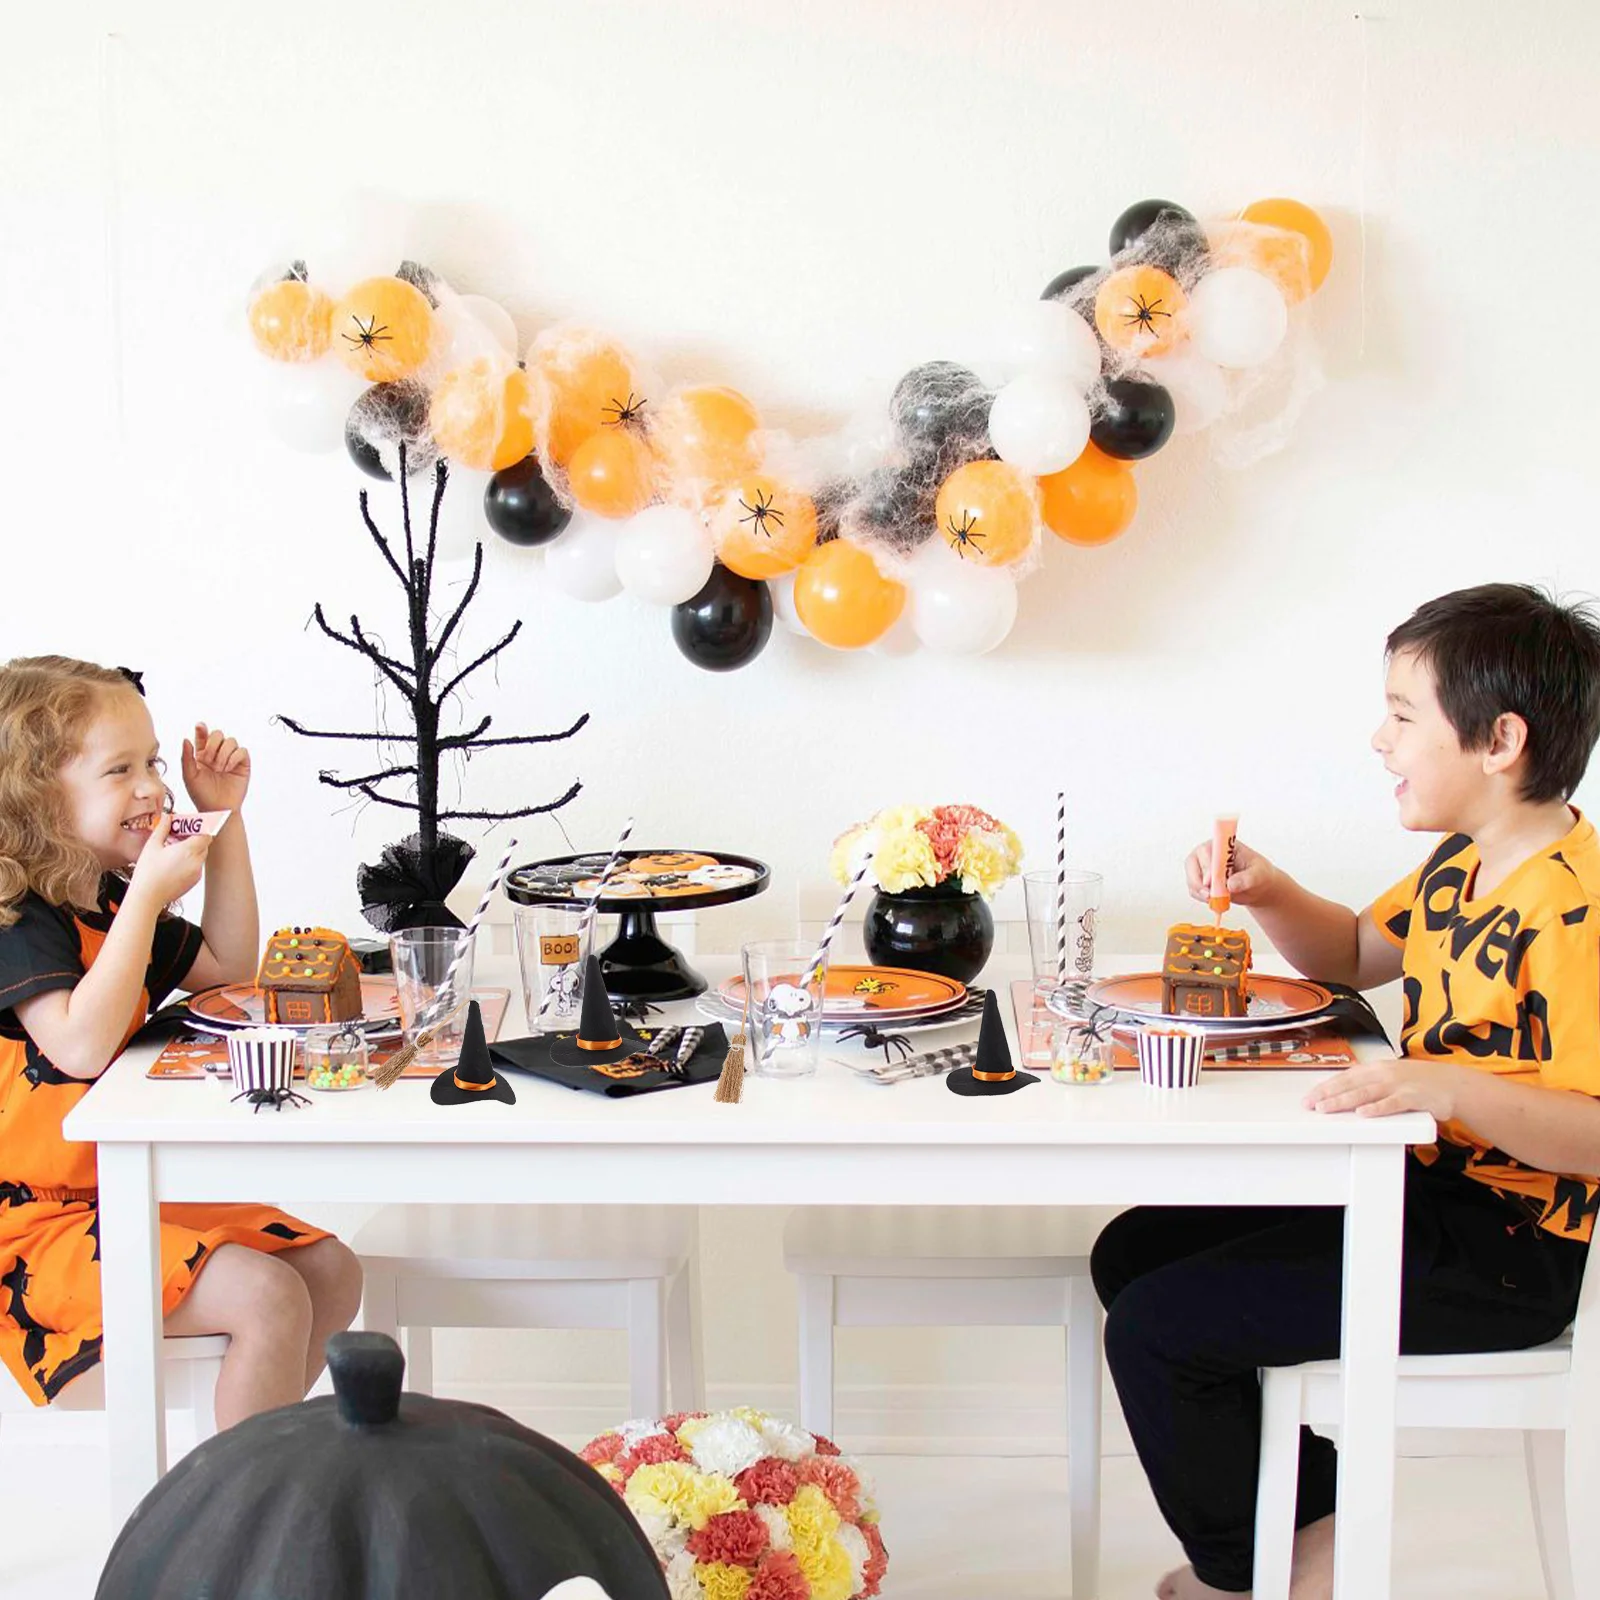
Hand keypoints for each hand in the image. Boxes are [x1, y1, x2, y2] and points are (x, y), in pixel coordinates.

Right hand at [127, 816, 211, 904]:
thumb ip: (163, 828)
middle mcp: (197, 861)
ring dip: (190, 849)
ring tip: (172, 848)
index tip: (189, 825)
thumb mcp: (152, 845)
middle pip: (203, 843)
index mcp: (189, 850)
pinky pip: (196, 866)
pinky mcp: (194, 881)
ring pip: (200, 855)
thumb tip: (168, 817)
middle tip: (177, 834)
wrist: (147, 897)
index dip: (199, 827)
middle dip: (192, 837)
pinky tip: (172, 861)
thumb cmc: (148, 872)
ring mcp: (197, 873)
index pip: (206, 833)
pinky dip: (189, 861)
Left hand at [182, 723, 249, 811]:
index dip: (201, 729)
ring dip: (223, 754)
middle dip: (212, 745)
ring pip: (231, 741)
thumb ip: (186, 757)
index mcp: (202, 754)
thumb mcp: (189, 776)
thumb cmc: (201, 794)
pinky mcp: (243, 764)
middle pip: (218, 734)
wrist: (217, 809)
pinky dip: (234, 757)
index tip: (199, 727)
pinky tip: (228, 769)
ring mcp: (231, 758)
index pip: (202, 735)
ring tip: (218, 769)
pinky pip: (242, 751)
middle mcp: (217, 753)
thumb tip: (186, 739)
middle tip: (208, 761)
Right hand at [1184, 836, 1276, 907]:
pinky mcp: (1200, 882)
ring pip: (1192, 879)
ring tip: (1218, 900)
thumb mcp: (1258, 875)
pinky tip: (1216, 901)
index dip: (1206, 865)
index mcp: (1221, 845)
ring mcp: (1201, 868)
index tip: (1210, 881)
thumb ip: (1246, 879)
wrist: (1257, 886)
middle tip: (1210, 896)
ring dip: (1201, 893)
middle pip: (1192, 863)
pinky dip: (1202, 899)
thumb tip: (1231, 885)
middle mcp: (1207, 854)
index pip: (1207, 851)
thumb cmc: (1259, 874)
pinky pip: (1194, 891)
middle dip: (1199, 882)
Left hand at [1303, 1056, 1466, 1119]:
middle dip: (1328, 1094)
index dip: (1325, 1087)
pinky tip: (1363, 1113)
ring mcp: (1398, 1084)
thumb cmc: (1419, 1082)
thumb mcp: (1390, 1077)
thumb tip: (1342, 1092)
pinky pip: (1392, 1103)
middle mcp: (1384, 1074)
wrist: (1453, 1083)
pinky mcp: (1414, 1097)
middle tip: (1311, 1104)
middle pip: (1350, 1084)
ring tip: (1326, 1108)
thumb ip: (1368, 1083)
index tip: (1309, 1097)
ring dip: (1343, 1101)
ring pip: (1365, 1093)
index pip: (1344, 1077)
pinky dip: (1377, 1108)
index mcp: (1376, 1068)